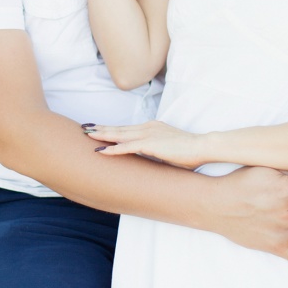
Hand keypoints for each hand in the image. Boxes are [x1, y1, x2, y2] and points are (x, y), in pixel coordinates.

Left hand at [85, 120, 204, 168]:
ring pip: (120, 135)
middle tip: (86, 128)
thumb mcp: (170, 150)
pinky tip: (101, 151)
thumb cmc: (190, 152)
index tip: (100, 128)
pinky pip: (127, 147)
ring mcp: (149, 134)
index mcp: (153, 127)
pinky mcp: (150, 144)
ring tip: (88, 135)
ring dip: (103, 135)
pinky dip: (113, 149)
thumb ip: (159, 151)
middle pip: (120, 128)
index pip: (128, 128)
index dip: (113, 128)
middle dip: (102, 128)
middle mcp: (148, 128)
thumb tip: (154, 159)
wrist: (201, 146)